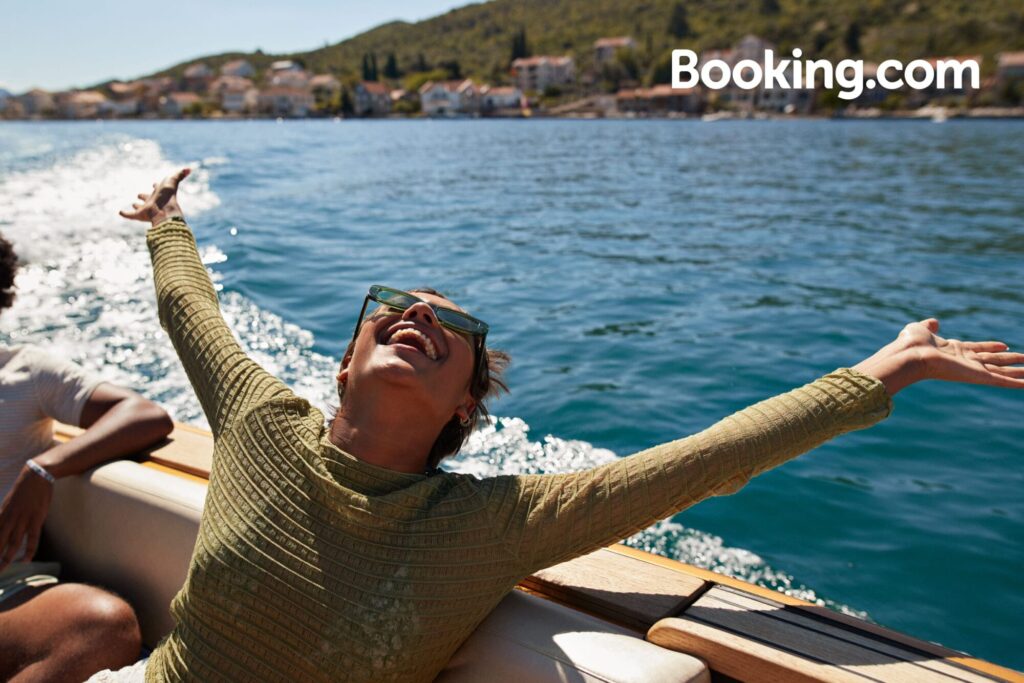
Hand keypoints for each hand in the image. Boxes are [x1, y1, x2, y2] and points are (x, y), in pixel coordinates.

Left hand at [0, 463, 53, 570]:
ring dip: (6, 558)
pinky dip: (29, 550)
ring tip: (2, 569)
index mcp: (1, 515)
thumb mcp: (8, 503)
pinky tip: (26, 560)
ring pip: (12, 543)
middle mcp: (9, 519)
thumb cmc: (23, 489)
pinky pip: (32, 538)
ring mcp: (23, 520)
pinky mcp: (36, 519)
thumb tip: (1, 525)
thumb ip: (3, 516)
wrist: (36, 476)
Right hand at [119, 167, 189, 226]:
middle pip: (148, 198)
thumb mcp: (173, 181)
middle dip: (144, 196)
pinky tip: (120, 212)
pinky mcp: (139, 216)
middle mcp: (153, 202)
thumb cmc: (168, 196)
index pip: (158, 188)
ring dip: (137, 206)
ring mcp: (146, 209)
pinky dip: (125, 214)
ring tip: (134, 204)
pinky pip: (130, 216)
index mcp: (160, 194)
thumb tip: (189, 169)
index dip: (156, 186)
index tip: (154, 184)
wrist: (164, 210)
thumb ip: (180, 174)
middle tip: (139, 194)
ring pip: (140, 208)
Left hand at [854, 318, 1022, 395]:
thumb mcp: (921, 329)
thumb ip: (929, 326)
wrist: (909, 355)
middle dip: (1010, 360)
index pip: (978, 348)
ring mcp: (972, 370)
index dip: (991, 347)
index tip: (1005, 345)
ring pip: (1001, 372)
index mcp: (954, 350)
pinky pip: (1001, 380)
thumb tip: (934, 321)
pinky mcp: (976, 377)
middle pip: (993, 361)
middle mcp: (965, 361)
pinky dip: (1016, 383)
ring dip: (1019, 372)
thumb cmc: (910, 343)